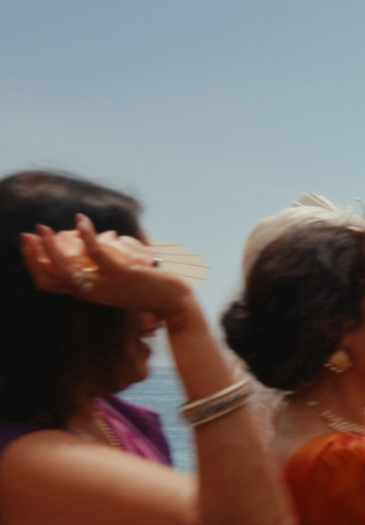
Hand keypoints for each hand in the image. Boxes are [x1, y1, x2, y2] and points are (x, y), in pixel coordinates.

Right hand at [20, 215, 197, 320]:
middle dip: (32, 257)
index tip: (28, 244)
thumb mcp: (122, 276)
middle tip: (27, 234)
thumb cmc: (150, 288)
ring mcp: (105, 284)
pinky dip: (86, 236)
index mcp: (88, 291)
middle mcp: (91, 291)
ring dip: (50, 249)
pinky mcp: (121, 275)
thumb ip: (109, 262)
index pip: (49, 282)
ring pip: (65, 269)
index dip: (34, 264)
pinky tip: (82, 220)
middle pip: (49, 279)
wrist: (176, 304)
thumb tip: (106, 236)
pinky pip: (97, 254)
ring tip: (43, 228)